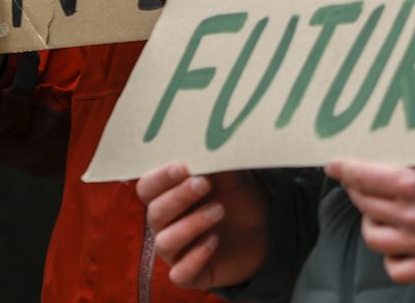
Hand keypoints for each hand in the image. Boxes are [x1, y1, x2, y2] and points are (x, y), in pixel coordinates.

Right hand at [136, 163, 268, 289]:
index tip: (183, 166)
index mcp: (169, 195)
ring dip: (191, 224)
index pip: (148, 187)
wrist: (266, 231)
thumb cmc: (239, 198)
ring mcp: (176, 251)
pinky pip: (180, 273)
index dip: (160, 177)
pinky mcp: (191, 274)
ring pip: (165, 242)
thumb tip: (213, 141)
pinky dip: (195, 257)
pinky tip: (214, 241)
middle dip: (177, 197)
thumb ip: (220, 163)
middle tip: (203, 183)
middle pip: (154, 212)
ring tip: (219, 210)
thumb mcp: (234, 178)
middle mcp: (166, 224)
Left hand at [325, 159, 414, 283]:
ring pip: (372, 236)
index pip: (361, 175)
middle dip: (357, 189)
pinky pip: (394, 268)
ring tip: (382, 211)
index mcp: (414, 183)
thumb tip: (388, 133)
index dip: (343, 168)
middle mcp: (411, 215)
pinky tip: (400, 242)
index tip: (333, 163)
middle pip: (363, 203)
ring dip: (372, 221)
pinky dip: (392, 256)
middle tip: (361, 181)